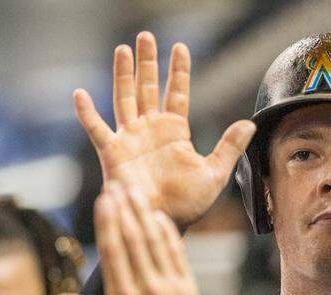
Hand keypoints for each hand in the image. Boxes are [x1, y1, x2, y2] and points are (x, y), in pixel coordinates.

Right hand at [54, 179, 207, 294]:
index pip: (113, 251)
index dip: (108, 222)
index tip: (103, 200)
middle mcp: (147, 288)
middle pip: (134, 240)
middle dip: (124, 210)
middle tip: (117, 184)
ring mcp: (170, 287)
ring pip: (155, 242)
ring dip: (144, 214)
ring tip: (135, 192)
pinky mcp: (188, 289)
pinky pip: (177, 255)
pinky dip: (168, 234)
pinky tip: (159, 217)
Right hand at [74, 33, 255, 228]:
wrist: (162, 223)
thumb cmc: (187, 205)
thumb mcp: (214, 174)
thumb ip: (229, 147)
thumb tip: (250, 123)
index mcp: (174, 132)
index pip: (177, 93)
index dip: (178, 70)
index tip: (180, 47)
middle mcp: (150, 130)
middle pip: (147, 87)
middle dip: (147, 62)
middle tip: (146, 36)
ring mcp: (130, 138)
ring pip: (124, 98)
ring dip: (122, 74)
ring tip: (123, 49)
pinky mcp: (112, 152)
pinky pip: (97, 128)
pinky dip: (87, 112)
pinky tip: (80, 93)